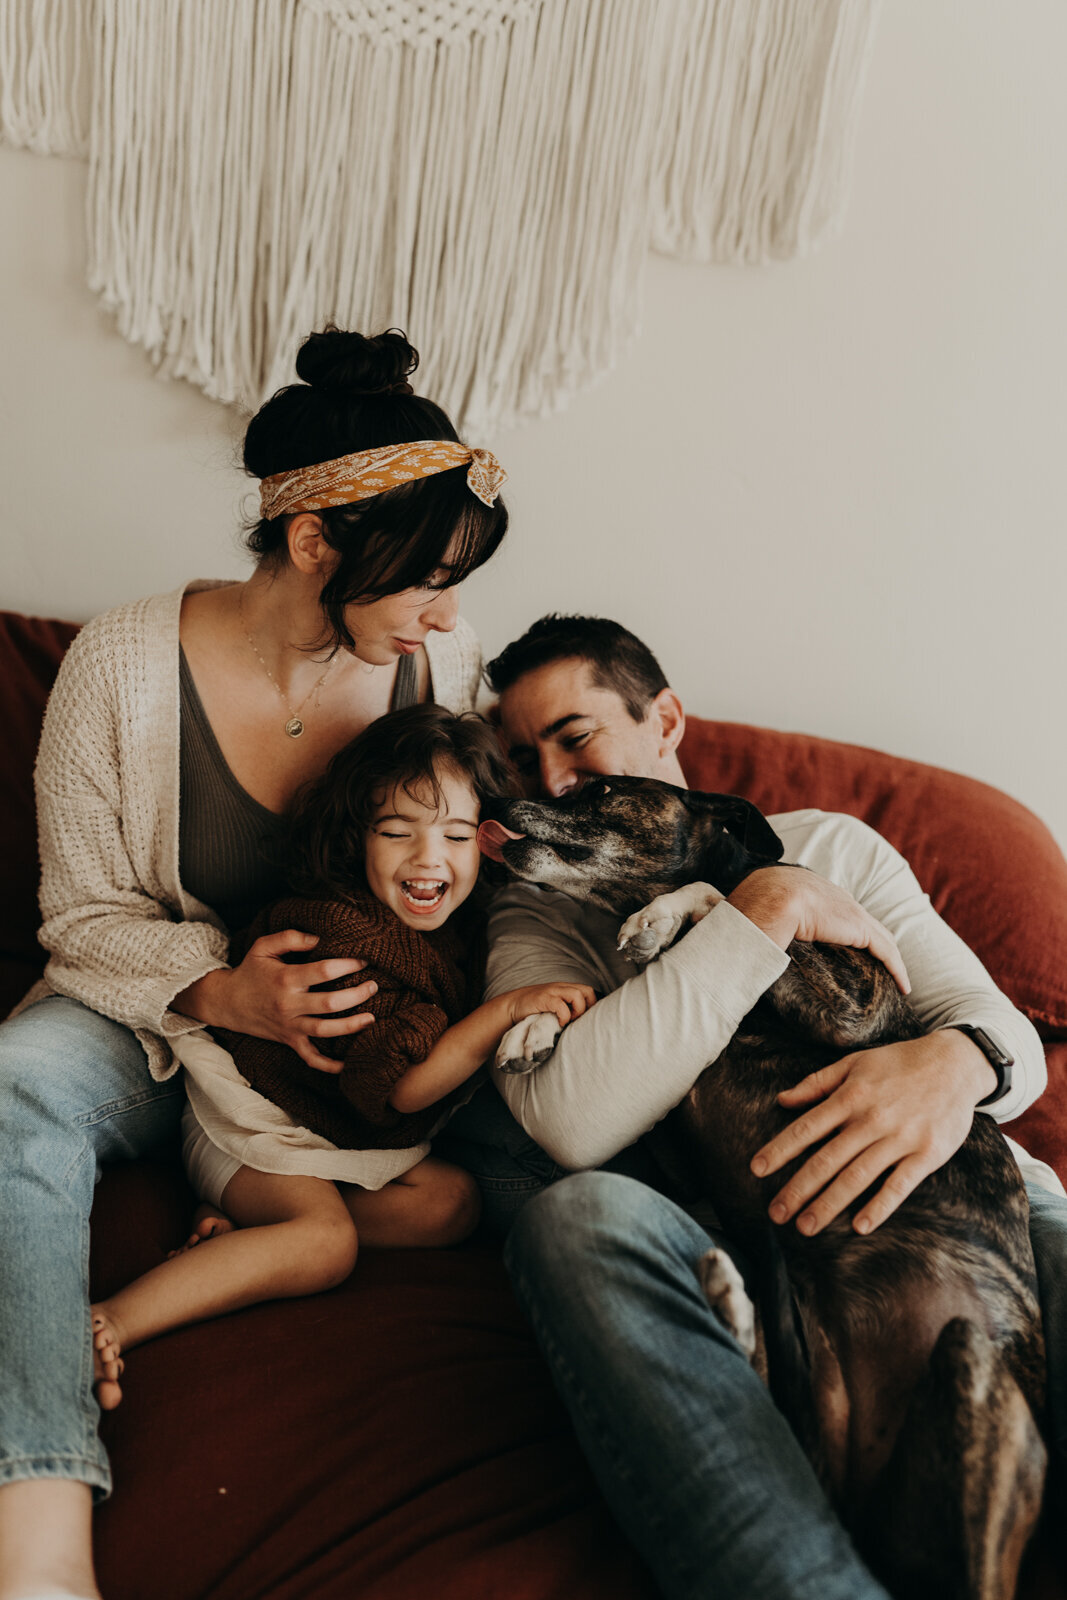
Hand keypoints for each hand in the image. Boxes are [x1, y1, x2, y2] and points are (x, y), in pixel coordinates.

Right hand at [173, 929, 378, 1072]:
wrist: (227, 1002)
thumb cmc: (250, 971)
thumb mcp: (263, 946)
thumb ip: (291, 937)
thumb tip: (320, 938)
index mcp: (286, 979)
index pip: (324, 971)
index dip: (347, 965)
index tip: (363, 961)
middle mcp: (289, 1005)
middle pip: (330, 1004)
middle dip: (357, 995)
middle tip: (374, 986)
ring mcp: (290, 1026)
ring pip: (325, 1031)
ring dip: (351, 1027)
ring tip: (372, 1018)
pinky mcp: (289, 1041)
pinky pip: (310, 1057)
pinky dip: (328, 1065)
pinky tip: (347, 1064)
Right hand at [503, 983, 596, 1028]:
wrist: (511, 1007)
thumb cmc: (534, 1011)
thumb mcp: (553, 1007)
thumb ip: (567, 1009)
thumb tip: (583, 1025)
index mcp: (564, 989)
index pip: (589, 992)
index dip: (591, 1006)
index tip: (584, 1019)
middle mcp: (560, 988)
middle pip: (587, 991)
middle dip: (587, 1007)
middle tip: (578, 1020)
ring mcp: (552, 991)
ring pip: (577, 995)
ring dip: (577, 1011)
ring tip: (569, 1021)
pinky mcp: (543, 998)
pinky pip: (560, 1005)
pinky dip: (564, 1016)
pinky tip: (559, 1022)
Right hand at [728, 866, 909, 993]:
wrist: (769, 900)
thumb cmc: (754, 905)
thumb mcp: (760, 907)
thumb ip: (763, 917)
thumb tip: (748, 935)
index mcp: (809, 888)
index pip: (834, 909)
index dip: (842, 926)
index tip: (842, 943)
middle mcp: (834, 895)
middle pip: (861, 920)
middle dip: (872, 939)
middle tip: (877, 963)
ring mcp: (848, 910)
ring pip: (878, 937)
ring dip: (890, 958)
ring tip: (896, 978)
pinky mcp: (859, 928)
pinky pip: (885, 951)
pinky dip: (896, 968)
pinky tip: (903, 985)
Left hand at [750, 1030, 995, 1235]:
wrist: (955, 1063)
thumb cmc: (899, 1063)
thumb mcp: (854, 1064)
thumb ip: (817, 1083)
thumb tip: (782, 1100)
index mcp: (850, 1097)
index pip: (807, 1128)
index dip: (780, 1150)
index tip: (756, 1170)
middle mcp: (871, 1119)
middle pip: (827, 1159)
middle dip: (798, 1188)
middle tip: (776, 1213)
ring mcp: (899, 1138)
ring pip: (857, 1177)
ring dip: (829, 1204)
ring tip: (806, 1227)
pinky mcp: (926, 1154)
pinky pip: (899, 1185)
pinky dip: (879, 1206)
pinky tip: (859, 1226)